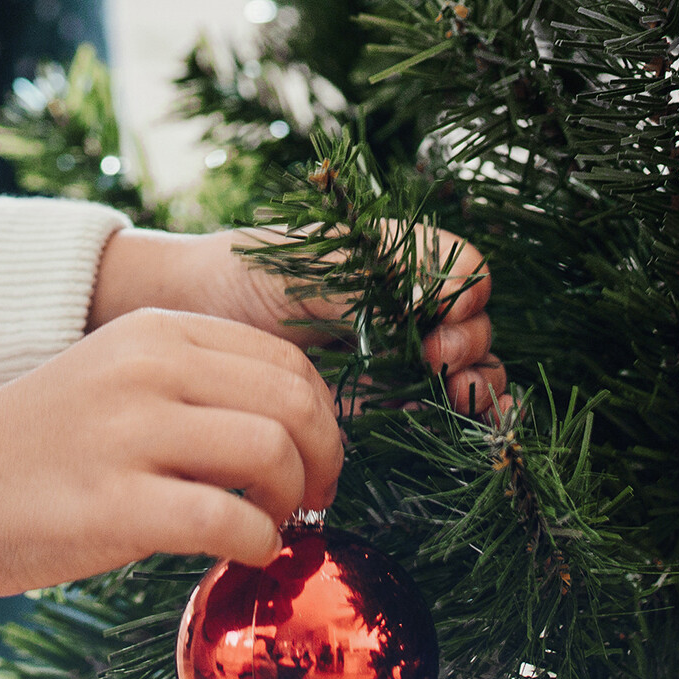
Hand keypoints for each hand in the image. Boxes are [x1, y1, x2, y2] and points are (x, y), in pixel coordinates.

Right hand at [0, 309, 341, 594]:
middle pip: (293, 401)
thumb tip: (295, 428)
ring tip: (272, 526)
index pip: (285, 358)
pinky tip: (244, 555)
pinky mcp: (115, 504)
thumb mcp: (119, 376)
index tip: (316, 458)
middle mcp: (149, 368)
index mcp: (156, 331)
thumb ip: (196, 383)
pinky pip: (228, 520)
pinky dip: (258, 544)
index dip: (322, 415)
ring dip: (293, 501)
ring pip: (272, 452)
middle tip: (313, 499)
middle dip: (324, 458)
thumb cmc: (44, 444)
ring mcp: (130, 433)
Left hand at [91, 225, 502, 416]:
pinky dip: (466, 414)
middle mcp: (410, 304)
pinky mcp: (389, 396)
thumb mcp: (309, 270)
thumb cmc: (250, 275)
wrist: (200, 317)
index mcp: (397, 259)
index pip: (462, 266)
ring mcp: (403, 351)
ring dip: (478, 383)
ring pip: (471, 366)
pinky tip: (462, 420)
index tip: (434, 316)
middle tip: (434, 359)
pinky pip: (442, 405)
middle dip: (469, 343)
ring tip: (455, 397)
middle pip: (475, 322)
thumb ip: (369, 284)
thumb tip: (428, 301)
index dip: (462, 291)